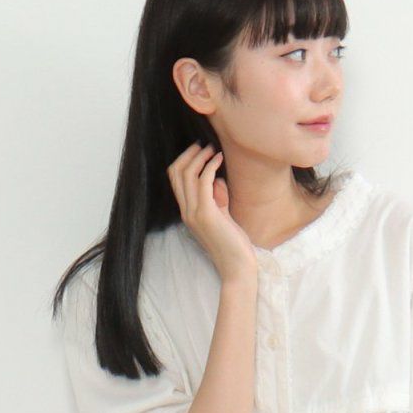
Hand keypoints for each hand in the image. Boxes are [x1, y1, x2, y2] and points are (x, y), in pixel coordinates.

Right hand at [166, 142, 259, 285]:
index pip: (175, 179)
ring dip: (200, 157)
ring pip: (187, 174)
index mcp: (187, 212)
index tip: (200, 151)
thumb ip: (216, 199)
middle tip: (205, 145)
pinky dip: (210, 166)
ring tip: (213, 149)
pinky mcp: (207, 214)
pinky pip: (203, 181)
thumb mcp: (222, 217)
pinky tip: (220, 159)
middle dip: (189, 154)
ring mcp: (194, 213)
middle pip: (176, 172)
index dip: (184, 160)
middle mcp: (186, 212)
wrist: (237, 267)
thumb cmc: (233, 244)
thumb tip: (217, 180)